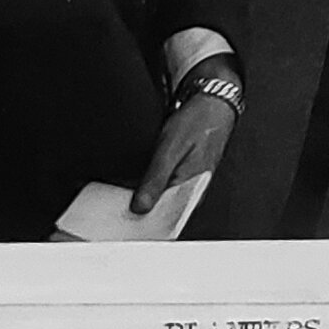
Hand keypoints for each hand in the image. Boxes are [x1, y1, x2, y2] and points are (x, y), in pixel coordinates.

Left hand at [131, 63, 239, 215]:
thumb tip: (141, 207)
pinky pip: (164, 190)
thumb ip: (156, 179)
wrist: (213, 103)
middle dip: (139, 214)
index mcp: (194, 189)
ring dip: (143, 202)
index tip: (120, 225)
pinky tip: (134, 189)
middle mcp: (193, 190)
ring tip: (121, 203)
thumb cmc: (199, 122)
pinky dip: (149, 190)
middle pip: (162, 213)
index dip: (142, 224)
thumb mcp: (170, 148)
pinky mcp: (183, 176)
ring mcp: (189, 183)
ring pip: (162, 202)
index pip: (165, 219)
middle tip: (115, 214)